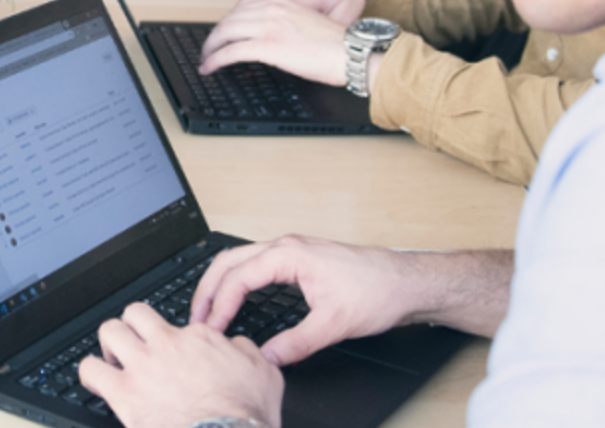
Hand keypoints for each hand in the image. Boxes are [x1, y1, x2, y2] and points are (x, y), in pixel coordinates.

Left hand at [79, 303, 282, 427]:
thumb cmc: (246, 416)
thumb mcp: (265, 374)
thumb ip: (246, 352)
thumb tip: (236, 345)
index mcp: (199, 338)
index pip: (181, 325)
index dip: (179, 341)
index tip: (179, 357)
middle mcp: (167, 344)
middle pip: (135, 313)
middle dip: (133, 327)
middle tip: (136, 346)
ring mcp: (142, 365)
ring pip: (109, 331)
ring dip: (109, 345)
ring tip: (115, 361)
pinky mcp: (123, 392)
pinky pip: (90, 370)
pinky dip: (90, 374)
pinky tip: (98, 383)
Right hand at [191, 236, 428, 366]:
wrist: (409, 282)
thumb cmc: (379, 291)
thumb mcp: (335, 324)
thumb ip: (296, 343)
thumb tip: (266, 358)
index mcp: (289, 254)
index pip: (238, 278)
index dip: (220, 306)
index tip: (211, 329)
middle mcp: (286, 246)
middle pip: (228, 262)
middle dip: (207, 290)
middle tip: (195, 318)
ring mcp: (292, 250)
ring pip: (240, 260)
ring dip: (220, 283)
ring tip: (209, 310)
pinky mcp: (300, 258)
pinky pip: (255, 264)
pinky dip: (238, 281)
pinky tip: (238, 300)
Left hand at [198, 0, 349, 84]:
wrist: (350, 52)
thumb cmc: (336, 44)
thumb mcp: (306, 23)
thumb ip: (285, 23)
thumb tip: (270, 38)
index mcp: (282, 1)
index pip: (243, 6)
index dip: (228, 21)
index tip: (222, 32)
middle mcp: (272, 9)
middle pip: (229, 19)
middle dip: (214, 35)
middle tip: (208, 48)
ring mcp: (267, 26)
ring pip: (225, 33)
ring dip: (210, 48)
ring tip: (205, 59)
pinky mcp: (266, 46)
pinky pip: (230, 52)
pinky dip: (215, 60)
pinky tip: (210, 67)